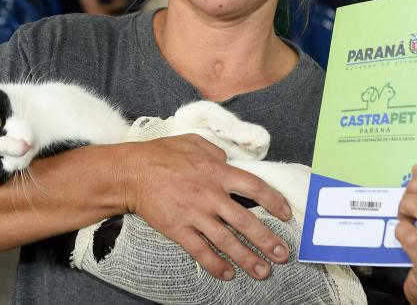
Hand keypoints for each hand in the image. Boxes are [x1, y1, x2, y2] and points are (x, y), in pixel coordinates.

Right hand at [118, 135, 292, 280]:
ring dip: (247, 258)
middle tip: (283, 254)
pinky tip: (227, 274)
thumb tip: (229, 161)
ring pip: (227, 240)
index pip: (254, 187)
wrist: (130, 172)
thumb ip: (215, 152)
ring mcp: (194, 214)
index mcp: (217, 171)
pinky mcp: (178, 229)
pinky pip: (200, 251)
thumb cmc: (161, 154)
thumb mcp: (193, 142)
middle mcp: (210, 195)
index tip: (285, 214)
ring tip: (263, 271)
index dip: (274, 201)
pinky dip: (215, 264)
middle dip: (267, 239)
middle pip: (246, 220)